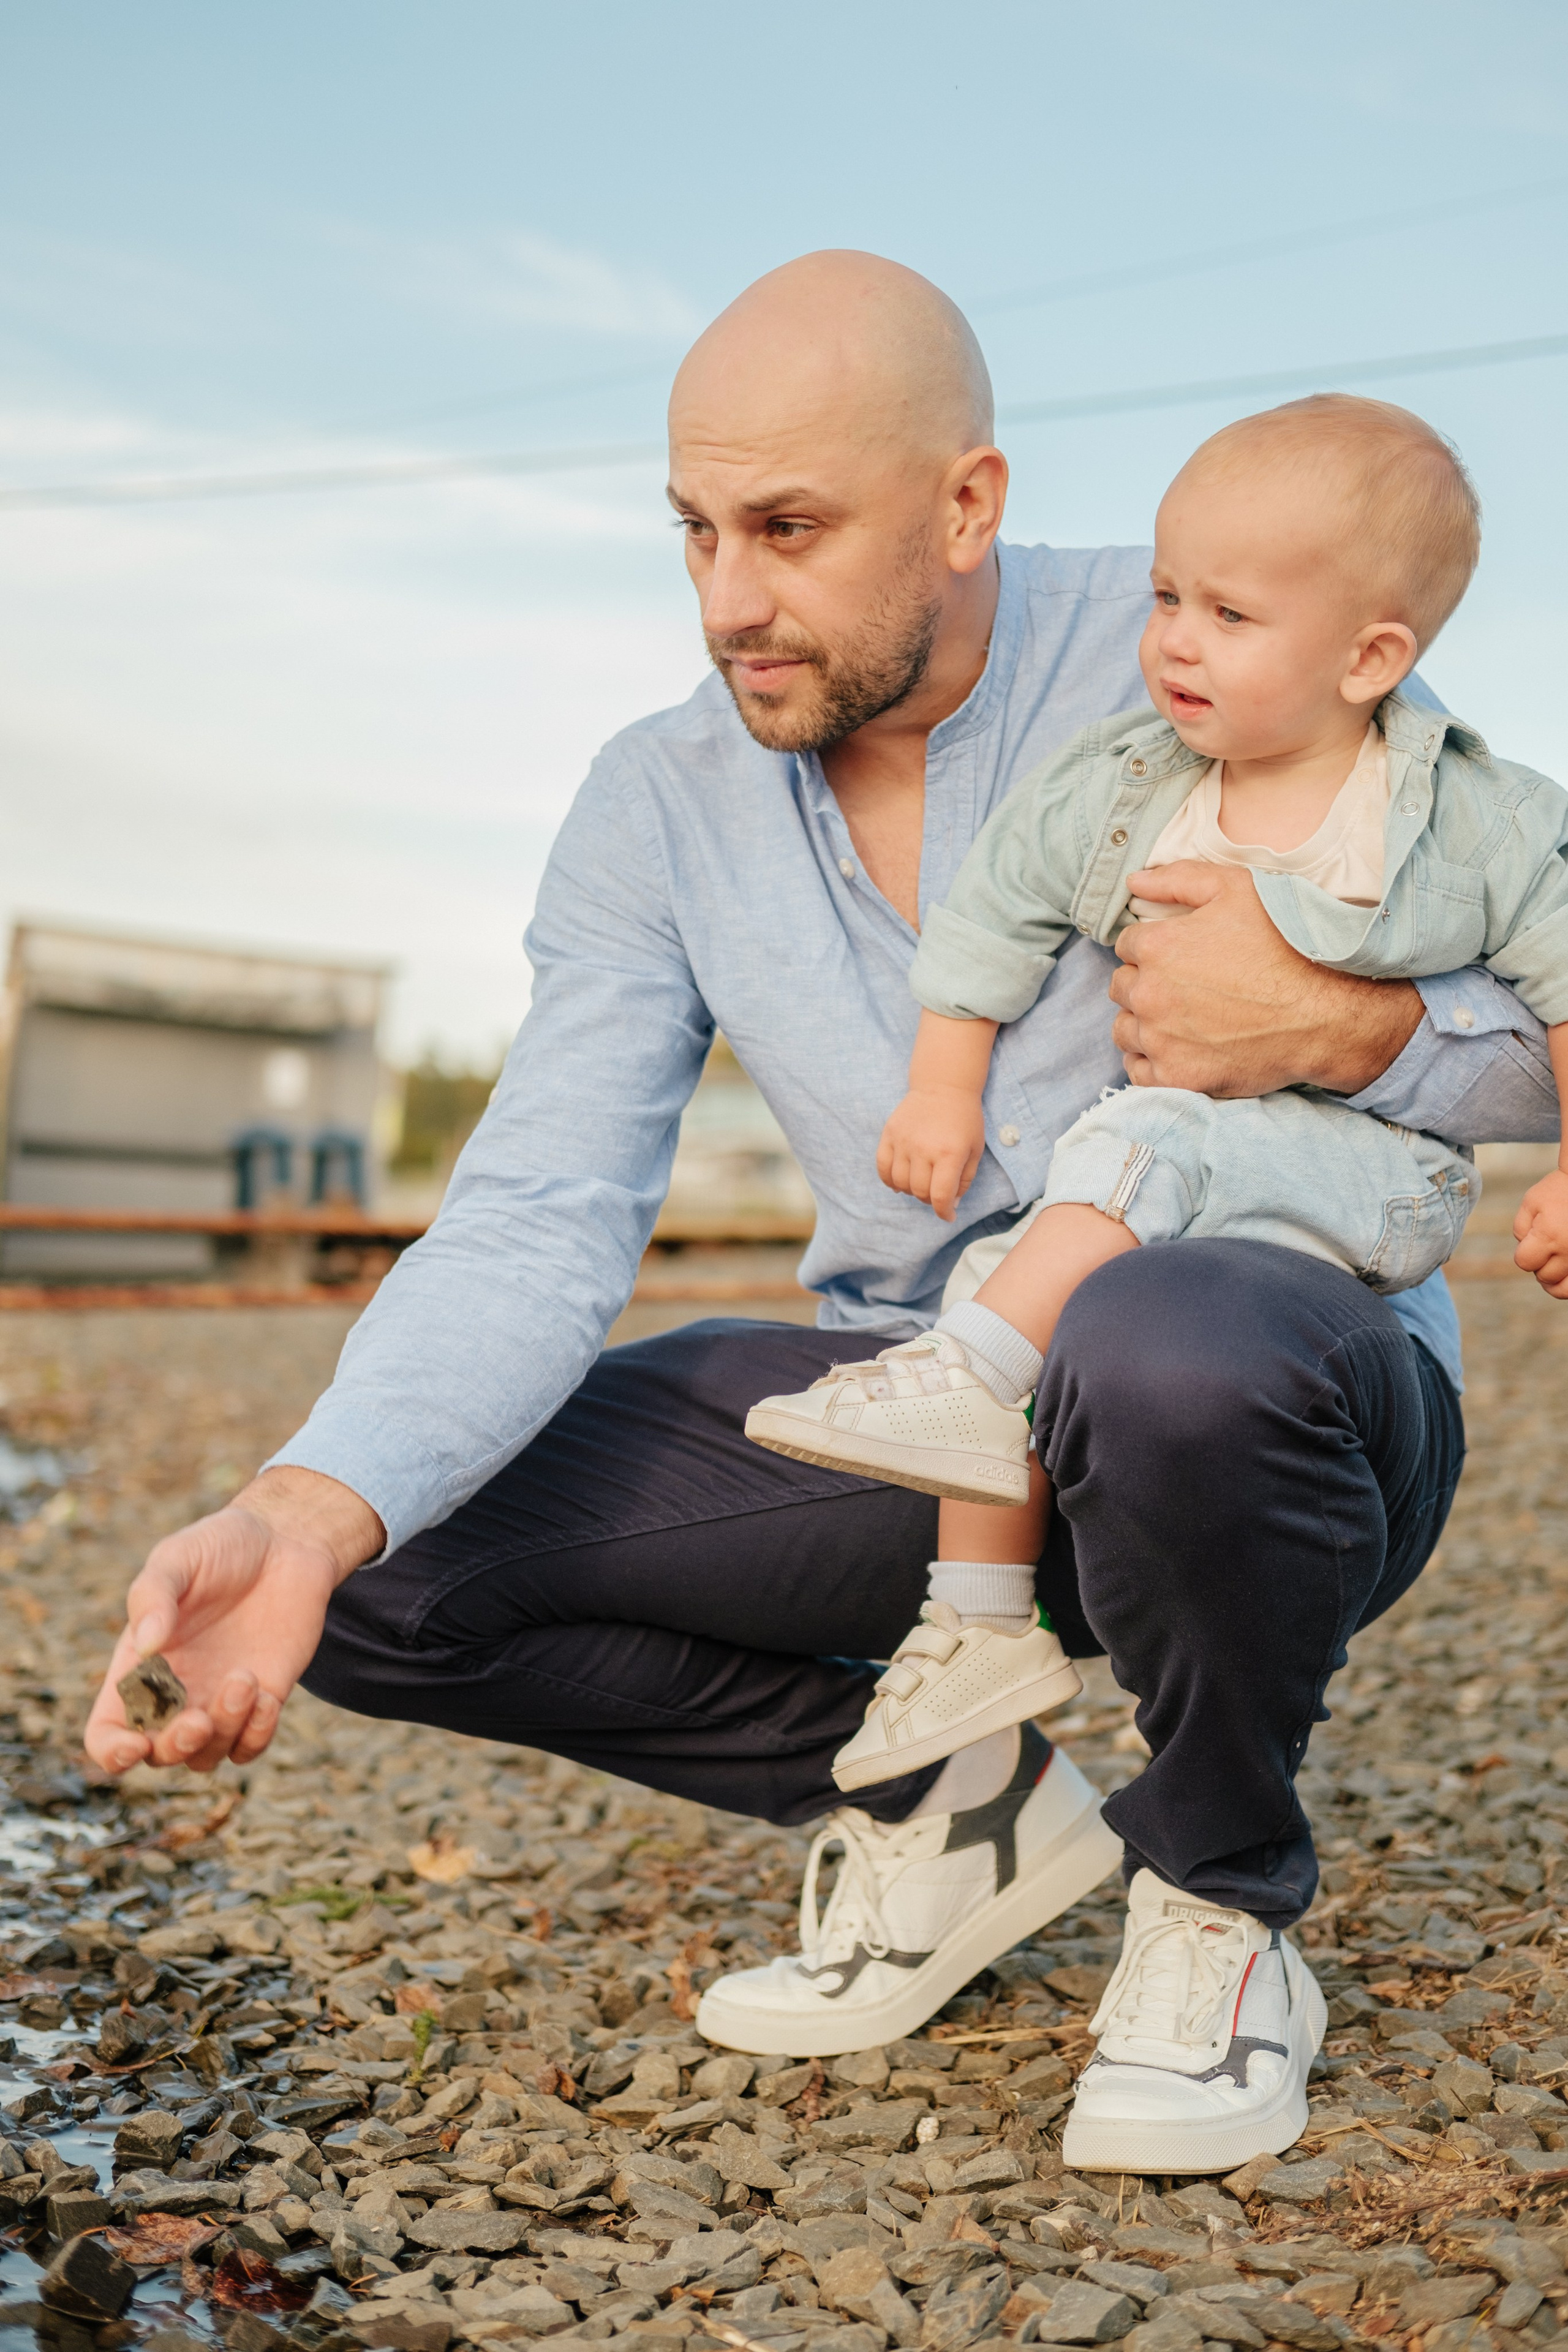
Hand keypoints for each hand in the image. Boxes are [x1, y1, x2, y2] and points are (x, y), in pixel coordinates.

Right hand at [84, 1468, 383, 1775]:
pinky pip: (250, 1747)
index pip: (107, 1732)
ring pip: (206, 1757)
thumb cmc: (220, 1546)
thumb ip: (154, 1595)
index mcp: (138, 1667)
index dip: (112, 1752)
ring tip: (244, 1678)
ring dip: (224, 1732)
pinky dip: (257, 1735)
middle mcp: (174, 1694)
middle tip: (199, 1719)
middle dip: (176, 1747)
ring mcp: (217, 1701)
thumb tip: (146, 1644)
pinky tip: (268, 1696)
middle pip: (158, 1755)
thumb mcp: (179, 1557)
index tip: (134, 1744)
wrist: (285, 1542)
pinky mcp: (262, 1700)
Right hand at [878, 1086, 987, 1220]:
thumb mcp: (975, 1150)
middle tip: (936, 1193)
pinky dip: (889, 1180)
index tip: (948, 1215)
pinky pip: (882, 1167)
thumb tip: (951, 1206)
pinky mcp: (889, 1134)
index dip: (944, 1212)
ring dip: (910, 1190)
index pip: (940, 1196)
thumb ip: (964, 1180)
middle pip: (919, 1191)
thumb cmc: (964, 1119)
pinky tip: (899, 1181)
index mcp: (949, 1154)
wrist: (944, 1085)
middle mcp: (923, 1149)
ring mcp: (903, 1141)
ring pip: (899, 1183)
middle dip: (929, 1199)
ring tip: (920, 1183)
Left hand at [1110, 862, 1423, 1096]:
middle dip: (1145, 981)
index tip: (1180, 953)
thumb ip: (1178, 878)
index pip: (1127, 944)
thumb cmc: (1287, 945)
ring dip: (1143, 1022)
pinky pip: (1138, 1070)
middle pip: (1122, 987)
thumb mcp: (1237, 889)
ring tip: (1180, 1018)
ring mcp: (1161, 1040)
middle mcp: (1149, 994)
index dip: (1153, 945)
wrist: (1326, 1014)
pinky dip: (1151, 1060)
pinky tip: (1178, 1049)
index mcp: (1157, 946)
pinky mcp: (1176, 1078)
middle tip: (1184, 986)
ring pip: (1125, 1029)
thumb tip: (1134, 881)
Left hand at [1514, 1168, 1567, 1296]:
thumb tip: (1526, 1252)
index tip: (1533, 1240)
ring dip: (1556, 1278)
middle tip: (1548, 1246)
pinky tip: (1564, 1269)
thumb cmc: (1559, 1190)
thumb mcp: (1531, 1203)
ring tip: (1555, 1263)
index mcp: (1549, 1236)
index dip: (1524, 1253)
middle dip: (1540, 1264)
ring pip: (1564, 1289)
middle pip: (1544, 1277)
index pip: (1524, 1262)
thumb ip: (1521, 1230)